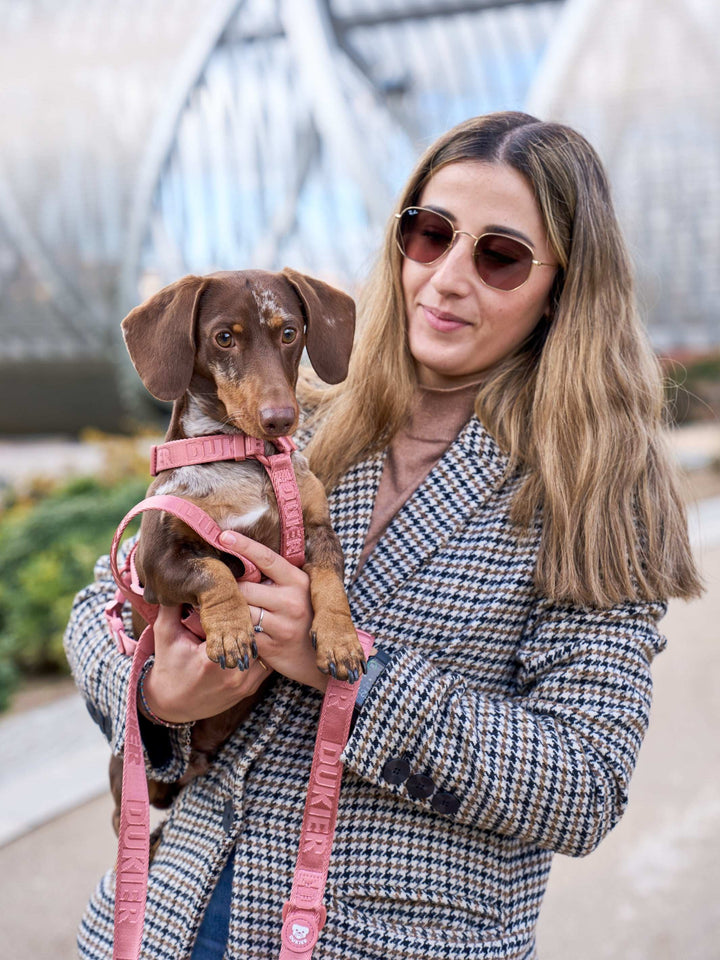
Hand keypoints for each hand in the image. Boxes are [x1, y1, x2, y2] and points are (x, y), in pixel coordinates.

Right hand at [141, 604, 270, 723]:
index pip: (239, 625)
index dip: (242, 606)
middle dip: (254, 618)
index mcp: (213, 659)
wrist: (171, 706)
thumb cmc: (168, 667)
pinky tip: (255, 637)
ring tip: (258, 616)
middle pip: (257, 636)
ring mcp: (244, 684)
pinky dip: (262, 650)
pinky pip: (266, 665)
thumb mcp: (165, 635)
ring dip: (261, 634)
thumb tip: (181, 578)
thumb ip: (172, 607)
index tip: (239, 594)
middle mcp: (233, 673)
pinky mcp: (250, 689)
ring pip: (266, 650)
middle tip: (256, 599)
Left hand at [218, 530, 329, 693]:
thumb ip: (277, 579)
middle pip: (245, 588)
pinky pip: (243, 634)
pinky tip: (234, 630)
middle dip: (232, 590)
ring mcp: (283, 625)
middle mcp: (293, 601)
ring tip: (227, 611)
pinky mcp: (272, 647)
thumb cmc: (305, 619)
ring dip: (231, 611)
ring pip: (241, 611)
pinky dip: (235, 631)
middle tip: (224, 591)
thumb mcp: (300, 593)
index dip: (244, 546)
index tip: (223, 535)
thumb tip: (243, 559)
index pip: (267, 558)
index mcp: (299, 581)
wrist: (320, 660)